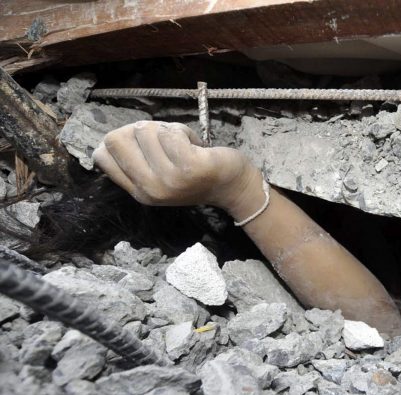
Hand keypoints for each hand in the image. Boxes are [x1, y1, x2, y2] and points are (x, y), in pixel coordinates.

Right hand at [92, 121, 261, 209]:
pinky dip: (183, 131)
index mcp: (138, 192)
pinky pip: (170, 132)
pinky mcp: (188, 167)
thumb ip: (136, 161)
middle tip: (165, 141)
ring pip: (145, 130)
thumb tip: (111, 139)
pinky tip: (195, 146)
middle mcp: (149, 190)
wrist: (233, 186)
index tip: (144, 143)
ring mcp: (169, 180)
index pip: (101, 156)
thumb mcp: (159, 175)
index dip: (120, 139)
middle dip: (141, 130)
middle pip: (117, 138)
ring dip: (167, 130)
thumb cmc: (195, 174)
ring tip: (184, 146)